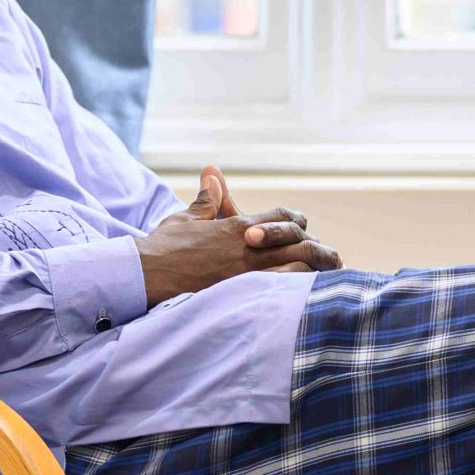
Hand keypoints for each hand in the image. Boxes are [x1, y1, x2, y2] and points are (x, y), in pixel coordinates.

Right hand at [134, 165, 341, 303]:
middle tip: (328, 260)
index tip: (303, 232)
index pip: (286, 217)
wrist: (146, 275)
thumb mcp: (185, 218)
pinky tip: (310, 297)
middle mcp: (251, 246)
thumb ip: (206, 200)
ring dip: (315, 269)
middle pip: (301, 239)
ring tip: (327, 279)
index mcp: (240, 226)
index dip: (298, 223)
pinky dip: (302, 289)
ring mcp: (250, 271)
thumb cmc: (162, 248)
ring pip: (301, 263)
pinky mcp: (245, 294)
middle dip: (317, 248)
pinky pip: (287, 288)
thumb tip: (212, 176)